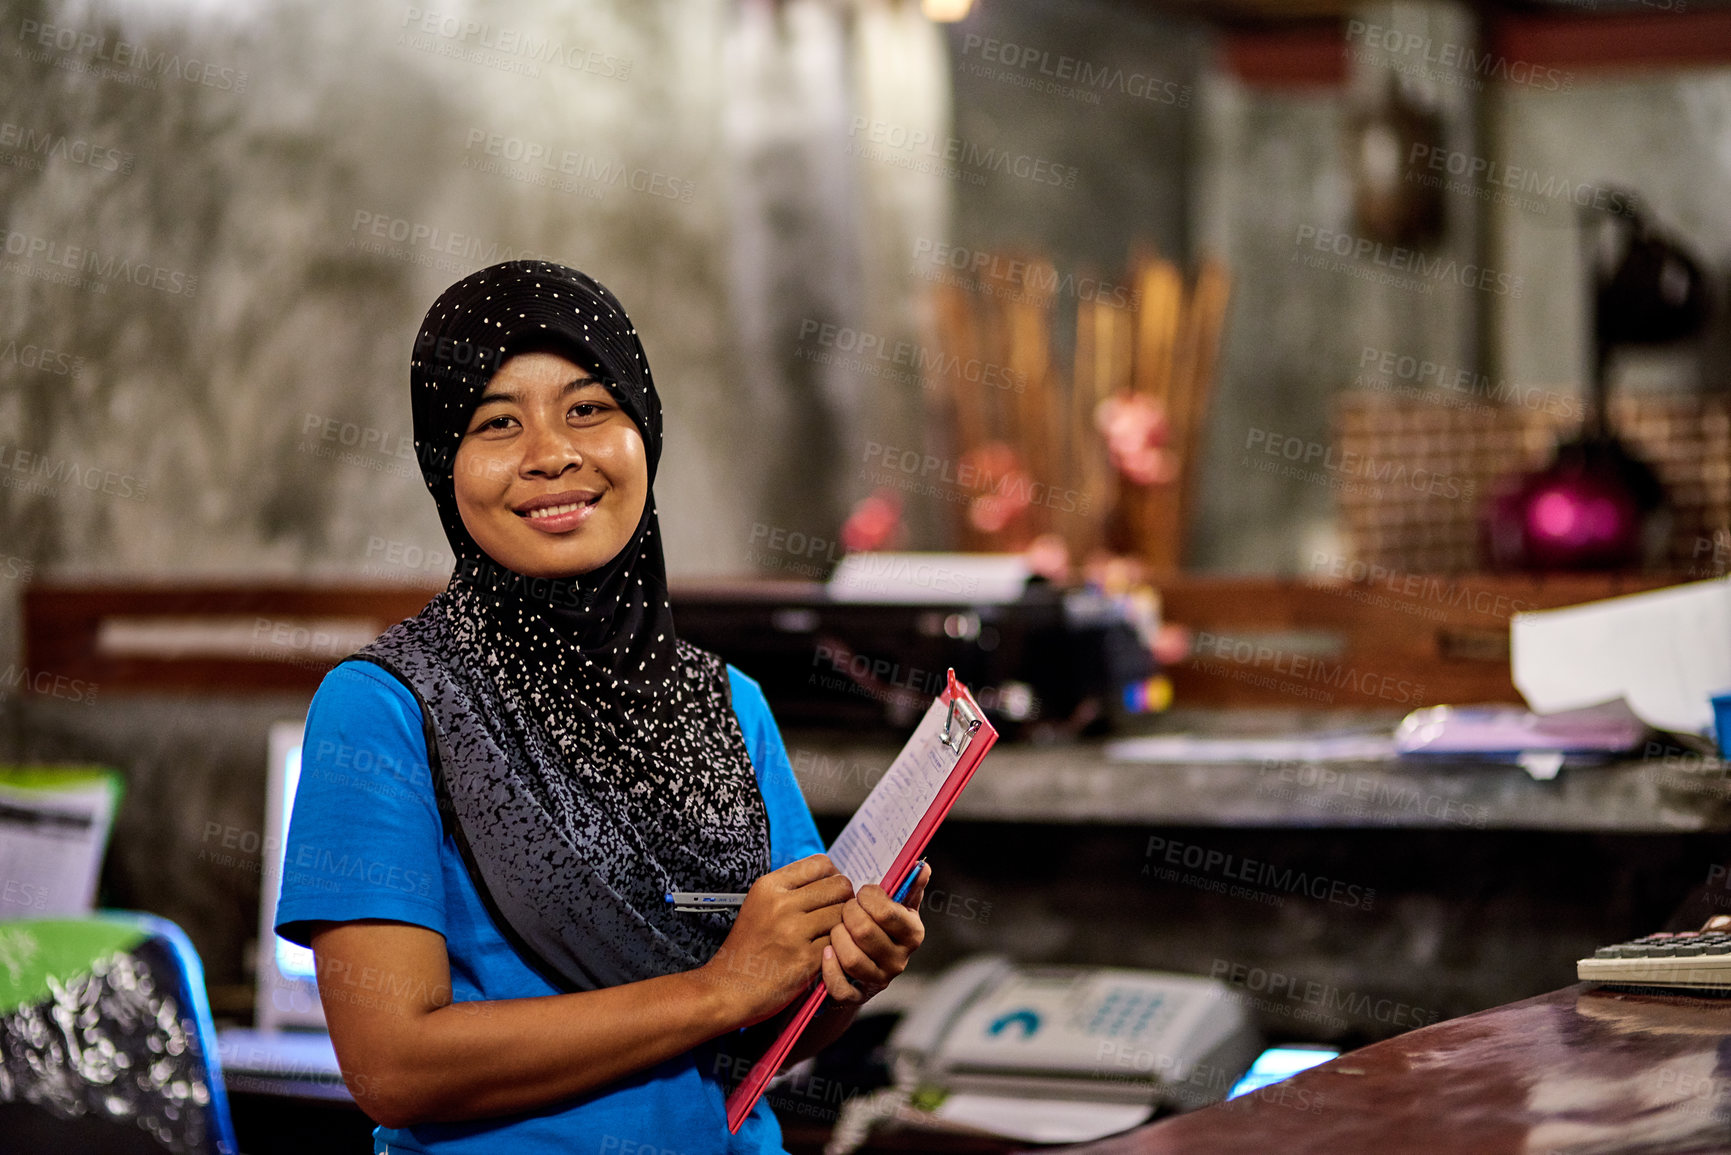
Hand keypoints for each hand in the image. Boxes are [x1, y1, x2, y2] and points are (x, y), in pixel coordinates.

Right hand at [698, 854, 852, 1024]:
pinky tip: (826, 951)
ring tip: (830, 932)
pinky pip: (838, 941)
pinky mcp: (806, 959)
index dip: (833, 875)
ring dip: (842, 923)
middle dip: (844, 898)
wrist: (730, 987)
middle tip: (838, 911)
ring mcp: (794, 932)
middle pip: (838, 886)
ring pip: (842, 914)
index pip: (821, 863)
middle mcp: (781, 905)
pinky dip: (837, 946)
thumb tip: (830, 877)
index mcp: (769, 886)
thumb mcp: (760, 904)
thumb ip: (791, 888)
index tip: (831, 889)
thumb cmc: (749, 946)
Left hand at [819, 862, 928, 1004]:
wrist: (863, 965)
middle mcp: (899, 960)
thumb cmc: (879, 926)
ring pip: (852, 958)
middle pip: (865, 933)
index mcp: (912, 934)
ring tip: (836, 927)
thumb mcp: (896, 907)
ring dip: (837, 937)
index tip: (861, 893)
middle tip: (845, 908)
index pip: (887, 913)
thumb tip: (922, 865)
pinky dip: (829, 968)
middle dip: (848, 914)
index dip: (868, 898)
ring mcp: (878, 980)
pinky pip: (840, 986)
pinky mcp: (857, 997)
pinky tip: (826, 952)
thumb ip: (908, 886)